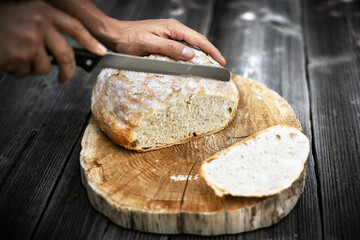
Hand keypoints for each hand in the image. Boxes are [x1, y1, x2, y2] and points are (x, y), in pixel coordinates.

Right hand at [0, 1, 106, 83]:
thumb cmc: (2, 21)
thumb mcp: (28, 14)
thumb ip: (48, 27)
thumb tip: (65, 52)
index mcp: (44, 11)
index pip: (75, 27)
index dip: (90, 41)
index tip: (101, 52)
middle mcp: (40, 24)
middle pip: (66, 55)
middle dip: (68, 71)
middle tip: (64, 79)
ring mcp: (30, 41)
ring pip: (45, 68)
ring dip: (33, 67)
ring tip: (17, 54)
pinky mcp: (19, 56)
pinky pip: (26, 73)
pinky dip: (18, 70)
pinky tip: (9, 57)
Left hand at [96, 18, 225, 65]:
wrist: (115, 35)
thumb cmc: (129, 39)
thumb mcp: (149, 44)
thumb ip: (170, 49)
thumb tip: (190, 54)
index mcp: (173, 28)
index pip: (198, 39)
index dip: (212, 51)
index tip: (221, 61)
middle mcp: (173, 29)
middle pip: (198, 40)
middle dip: (210, 52)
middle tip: (219, 65)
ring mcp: (169, 34)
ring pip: (191, 43)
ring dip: (201, 53)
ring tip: (209, 64)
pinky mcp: (164, 39)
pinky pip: (182, 46)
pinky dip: (190, 54)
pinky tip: (191, 61)